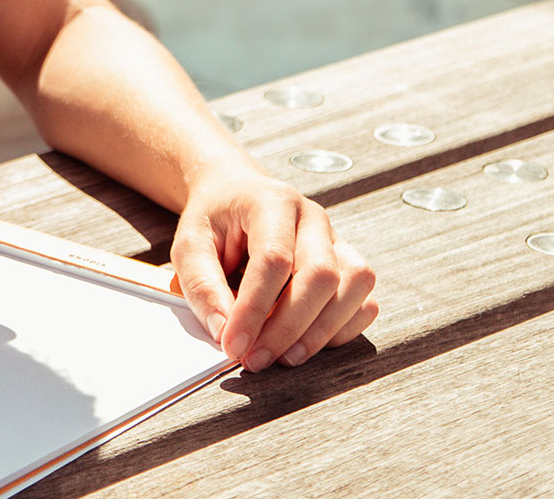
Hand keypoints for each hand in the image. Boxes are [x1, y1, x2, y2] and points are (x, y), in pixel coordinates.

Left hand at [168, 164, 376, 372]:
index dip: (254, 309)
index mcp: (271, 202)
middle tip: (256, 359)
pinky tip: (307, 342)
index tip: (232, 345)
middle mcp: (312, 218)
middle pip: (321, 275)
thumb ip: (202, 285)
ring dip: (320, 333)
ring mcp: (336, 240)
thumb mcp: (189, 244)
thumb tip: (224, 331)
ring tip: (283, 357)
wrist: (237, 194)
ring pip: (353, 287)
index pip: (274, 259)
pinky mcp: (348, 264)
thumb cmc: (214, 220)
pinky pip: (364, 301)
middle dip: (288, 328)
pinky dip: (341, 330)